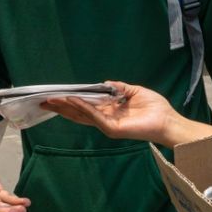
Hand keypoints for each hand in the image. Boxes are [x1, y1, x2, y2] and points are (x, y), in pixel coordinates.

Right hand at [42, 81, 181, 144]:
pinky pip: (94, 116)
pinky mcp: (113, 129)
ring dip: (66, 107)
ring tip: (51, 100)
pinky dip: (83, 107)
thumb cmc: (155, 108)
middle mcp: (106, 119)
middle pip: (78, 113)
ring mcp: (107, 125)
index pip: (85, 106)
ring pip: (82, 116)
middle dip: (61, 107)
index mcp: (109, 111)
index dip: (71, 101)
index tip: (56, 95)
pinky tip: (72, 100)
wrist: (168, 120)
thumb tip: (103, 83)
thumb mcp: (134, 91)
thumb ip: (118, 87)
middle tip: (43, 100)